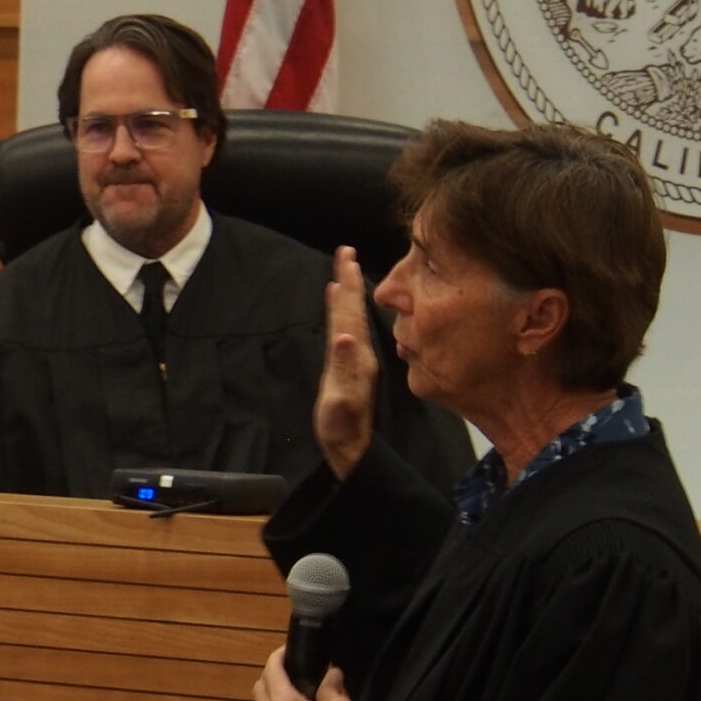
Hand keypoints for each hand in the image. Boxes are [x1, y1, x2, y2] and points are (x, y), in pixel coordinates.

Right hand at [314, 247, 377, 478]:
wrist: (351, 448)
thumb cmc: (341, 429)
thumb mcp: (339, 400)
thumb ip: (342, 368)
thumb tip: (344, 336)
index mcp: (358, 354)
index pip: (350, 312)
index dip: (346, 284)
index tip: (345, 256)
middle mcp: (361, 352)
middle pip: (354, 308)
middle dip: (350, 279)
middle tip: (345, 251)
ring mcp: (358, 359)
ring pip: (353, 317)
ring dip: (349, 293)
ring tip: (344, 272)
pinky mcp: (352, 366)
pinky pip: (349, 330)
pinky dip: (343, 313)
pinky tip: (340, 309)